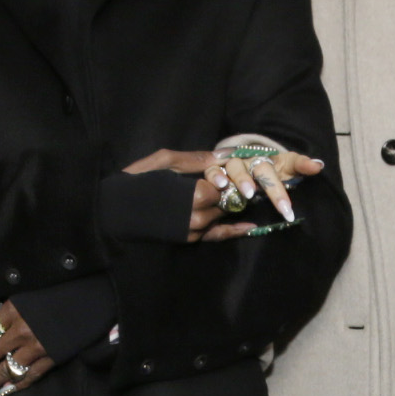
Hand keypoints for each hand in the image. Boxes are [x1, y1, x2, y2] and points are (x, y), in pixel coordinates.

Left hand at [0, 299, 56, 395]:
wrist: (89, 300)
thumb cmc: (53, 296)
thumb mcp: (24, 299)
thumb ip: (5, 318)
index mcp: (11, 311)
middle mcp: (21, 331)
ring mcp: (37, 347)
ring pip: (6, 371)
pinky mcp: (52, 358)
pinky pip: (30, 376)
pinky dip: (15, 386)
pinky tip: (2, 393)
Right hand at [125, 143, 326, 241]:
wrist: (112, 215)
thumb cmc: (134, 184)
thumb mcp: (162, 162)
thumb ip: (193, 160)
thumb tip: (220, 155)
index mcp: (192, 192)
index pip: (229, 184)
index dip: (243, 174)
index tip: (269, 164)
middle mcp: (198, 215)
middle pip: (233, 200)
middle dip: (249, 188)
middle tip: (281, 176)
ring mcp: (194, 230)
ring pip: (225, 215)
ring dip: (239, 204)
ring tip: (270, 194)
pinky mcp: (190, 239)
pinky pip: (218, 236)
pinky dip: (235, 231)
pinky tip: (250, 226)